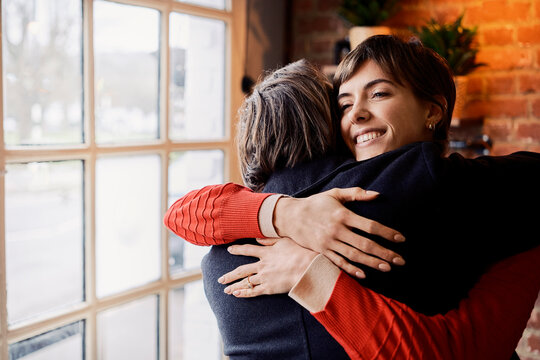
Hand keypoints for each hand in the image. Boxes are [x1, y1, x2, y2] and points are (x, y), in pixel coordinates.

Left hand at [218, 238, 316, 297]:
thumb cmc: (299, 253)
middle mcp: (262, 266)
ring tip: (225, 290)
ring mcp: (264, 277)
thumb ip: (270, 239)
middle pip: (242, 270)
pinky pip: (253, 291)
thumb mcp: (284, 241)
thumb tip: (258, 237)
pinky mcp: (269, 288)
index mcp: (266, 253)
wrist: (306, 268)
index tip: (229, 249)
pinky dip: (244, 293)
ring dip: (234, 286)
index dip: (238, 249)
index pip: (248, 250)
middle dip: (230, 275)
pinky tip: (236, 294)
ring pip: (245, 282)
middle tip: (220, 279)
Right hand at [273, 187, 405, 277]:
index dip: (387, 233)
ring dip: (372, 262)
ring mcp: (329, 242)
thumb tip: (378, 195)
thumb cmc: (316, 203)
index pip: (370, 226)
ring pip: (354, 255)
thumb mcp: (335, 193)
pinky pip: (338, 262)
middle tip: (401, 260)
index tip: (401, 239)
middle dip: (385, 253)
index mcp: (343, 214)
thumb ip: (356, 194)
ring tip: (388, 267)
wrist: (290, 216)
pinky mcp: (321, 251)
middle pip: (365, 244)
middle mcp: (337, 230)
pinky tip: (364, 274)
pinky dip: (351, 269)